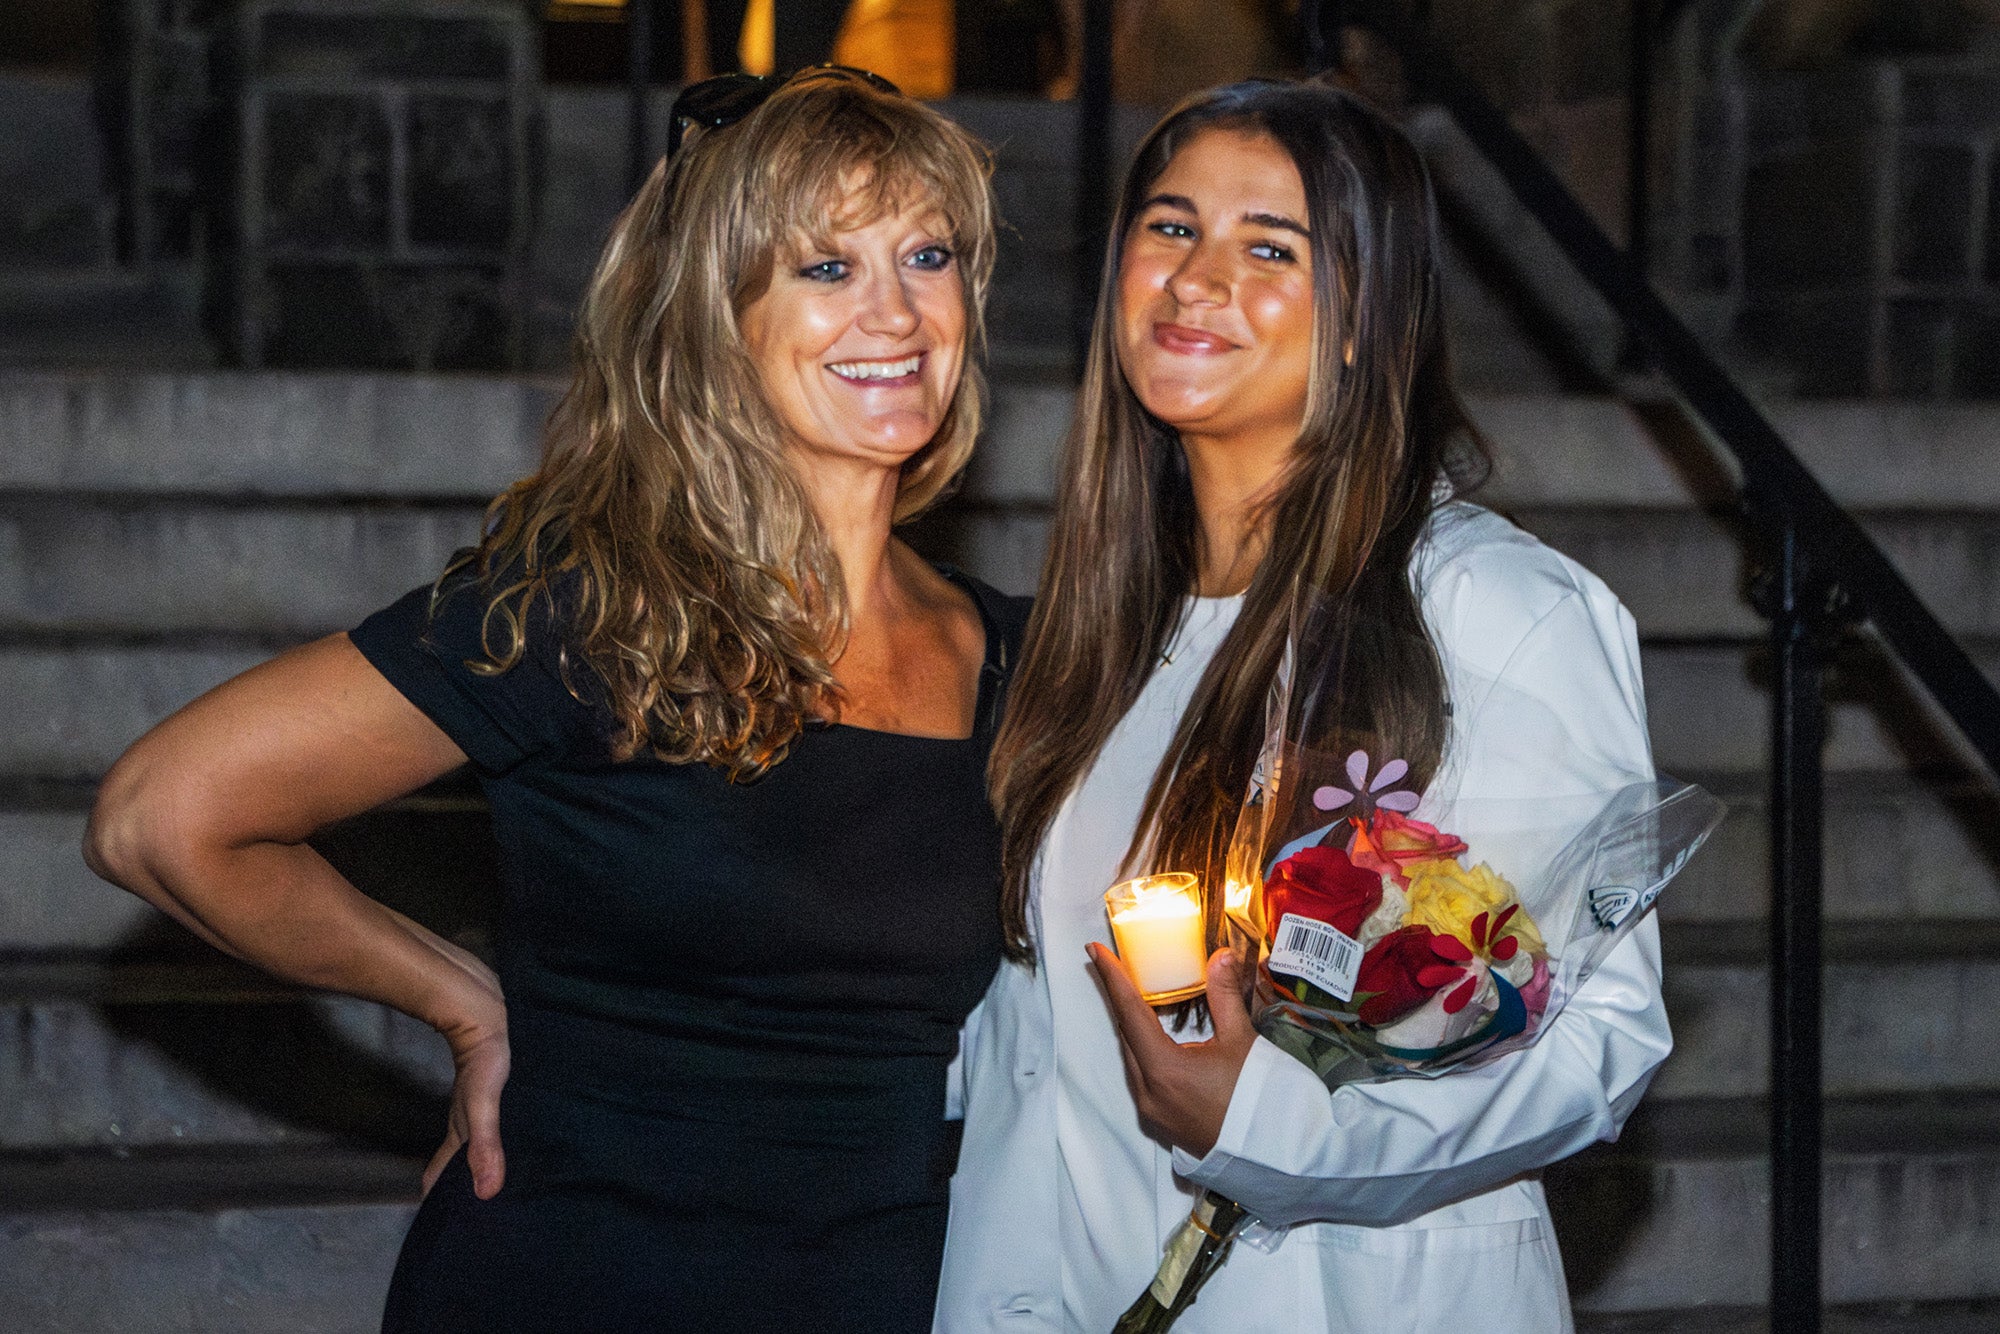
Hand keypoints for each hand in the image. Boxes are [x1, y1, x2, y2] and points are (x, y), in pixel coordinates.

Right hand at [425, 1017, 510, 1199]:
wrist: (481, 1009)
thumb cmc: (483, 1057)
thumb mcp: (484, 1106)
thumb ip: (485, 1145)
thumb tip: (487, 1192)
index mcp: (461, 1133)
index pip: (442, 1176)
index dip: (442, 1200)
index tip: (448, 1226)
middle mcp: (468, 1123)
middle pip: (460, 1164)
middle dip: (465, 1187)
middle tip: (482, 1213)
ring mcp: (479, 1106)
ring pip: (476, 1143)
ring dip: (481, 1163)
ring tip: (498, 1183)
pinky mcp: (494, 1088)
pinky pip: (494, 1122)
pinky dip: (500, 1137)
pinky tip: (516, 1138)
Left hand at [1086, 944, 1257, 1157]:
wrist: (1271, 1156)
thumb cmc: (1259, 1101)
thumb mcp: (1242, 1043)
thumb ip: (1225, 996)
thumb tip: (1221, 955)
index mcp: (1164, 1070)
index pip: (1129, 1012)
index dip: (1111, 978)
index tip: (1094, 951)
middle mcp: (1148, 1093)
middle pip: (1125, 1035)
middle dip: (1118, 999)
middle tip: (1114, 966)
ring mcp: (1151, 1112)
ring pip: (1131, 1058)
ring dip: (1131, 1026)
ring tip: (1132, 996)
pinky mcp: (1159, 1122)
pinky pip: (1140, 1077)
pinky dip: (1142, 1051)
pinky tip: (1151, 1037)